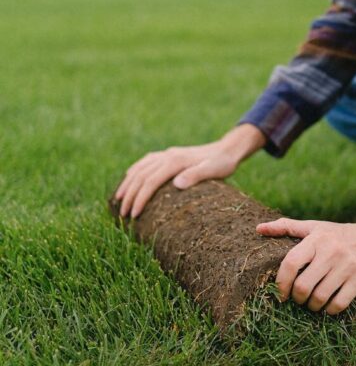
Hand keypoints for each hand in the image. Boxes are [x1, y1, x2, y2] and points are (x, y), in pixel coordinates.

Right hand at [115, 124, 265, 217]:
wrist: (227, 150)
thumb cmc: (222, 164)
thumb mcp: (214, 171)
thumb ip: (196, 176)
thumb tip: (177, 184)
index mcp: (175, 161)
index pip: (150, 181)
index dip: (140, 198)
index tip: (133, 215)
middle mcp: (167, 155)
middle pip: (141, 176)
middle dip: (129, 196)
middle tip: (122, 215)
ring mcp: (167, 154)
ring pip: (139, 168)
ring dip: (127, 184)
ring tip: (118, 200)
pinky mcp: (169, 155)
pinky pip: (145, 162)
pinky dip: (134, 171)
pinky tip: (129, 178)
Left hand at [256, 185, 355, 313]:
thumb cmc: (342, 234)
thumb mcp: (316, 227)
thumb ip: (287, 227)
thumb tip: (258, 229)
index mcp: (317, 238)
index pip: (291, 263)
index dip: (281, 282)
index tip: (280, 293)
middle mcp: (331, 251)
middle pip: (303, 285)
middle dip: (296, 298)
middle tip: (297, 299)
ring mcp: (347, 266)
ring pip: (319, 297)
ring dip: (311, 307)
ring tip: (311, 304)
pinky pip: (339, 303)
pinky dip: (329, 310)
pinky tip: (327, 307)